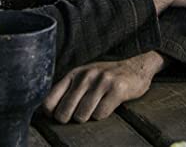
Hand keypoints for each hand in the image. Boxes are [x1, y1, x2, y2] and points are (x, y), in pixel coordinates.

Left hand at [43, 51, 163, 123]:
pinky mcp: (116, 89)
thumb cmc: (106, 77)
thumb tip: (48, 113)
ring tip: (95, 108)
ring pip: (82, 116)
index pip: (50, 101)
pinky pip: (100, 114)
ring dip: (88, 117)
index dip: (52, 115)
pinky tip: (108, 105)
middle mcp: (86, 76)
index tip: (60, 116)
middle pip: (64, 113)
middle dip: (71, 119)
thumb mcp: (84, 77)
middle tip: (80, 114)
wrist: (137, 67)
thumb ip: (68, 90)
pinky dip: (102, 115)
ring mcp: (101, 81)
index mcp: (74, 74)